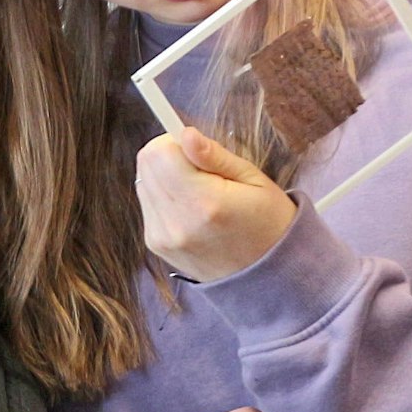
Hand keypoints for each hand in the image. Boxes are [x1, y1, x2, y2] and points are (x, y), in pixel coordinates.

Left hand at [135, 127, 296, 280]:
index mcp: (204, 203)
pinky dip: (164, 197)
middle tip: (201, 170)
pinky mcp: (155, 244)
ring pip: (143, 181)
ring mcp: (162, 236)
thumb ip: (214, 156)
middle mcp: (177, 222)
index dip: (176, 142)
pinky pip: (147, 203)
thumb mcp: (254, 180)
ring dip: (164, 177)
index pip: (159, 152)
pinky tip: (191, 208)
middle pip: (146, 164)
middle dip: (169, 156)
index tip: (196, 150)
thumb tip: (186, 135)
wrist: (266, 276)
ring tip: (199, 192)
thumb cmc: (268, 222)